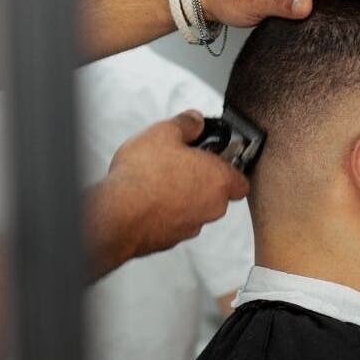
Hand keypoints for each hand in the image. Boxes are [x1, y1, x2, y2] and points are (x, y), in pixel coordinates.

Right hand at [87, 111, 249, 275]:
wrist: (118, 214)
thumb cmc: (145, 176)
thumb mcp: (164, 133)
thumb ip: (186, 124)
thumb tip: (195, 120)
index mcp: (219, 180)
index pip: (241, 181)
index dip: (230, 168)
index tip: (215, 157)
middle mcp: (212, 208)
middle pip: (218, 195)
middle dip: (203, 180)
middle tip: (183, 164)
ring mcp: (192, 227)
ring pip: (196, 209)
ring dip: (184, 196)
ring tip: (160, 179)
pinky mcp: (171, 239)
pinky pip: (175, 222)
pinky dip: (166, 211)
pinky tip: (148, 198)